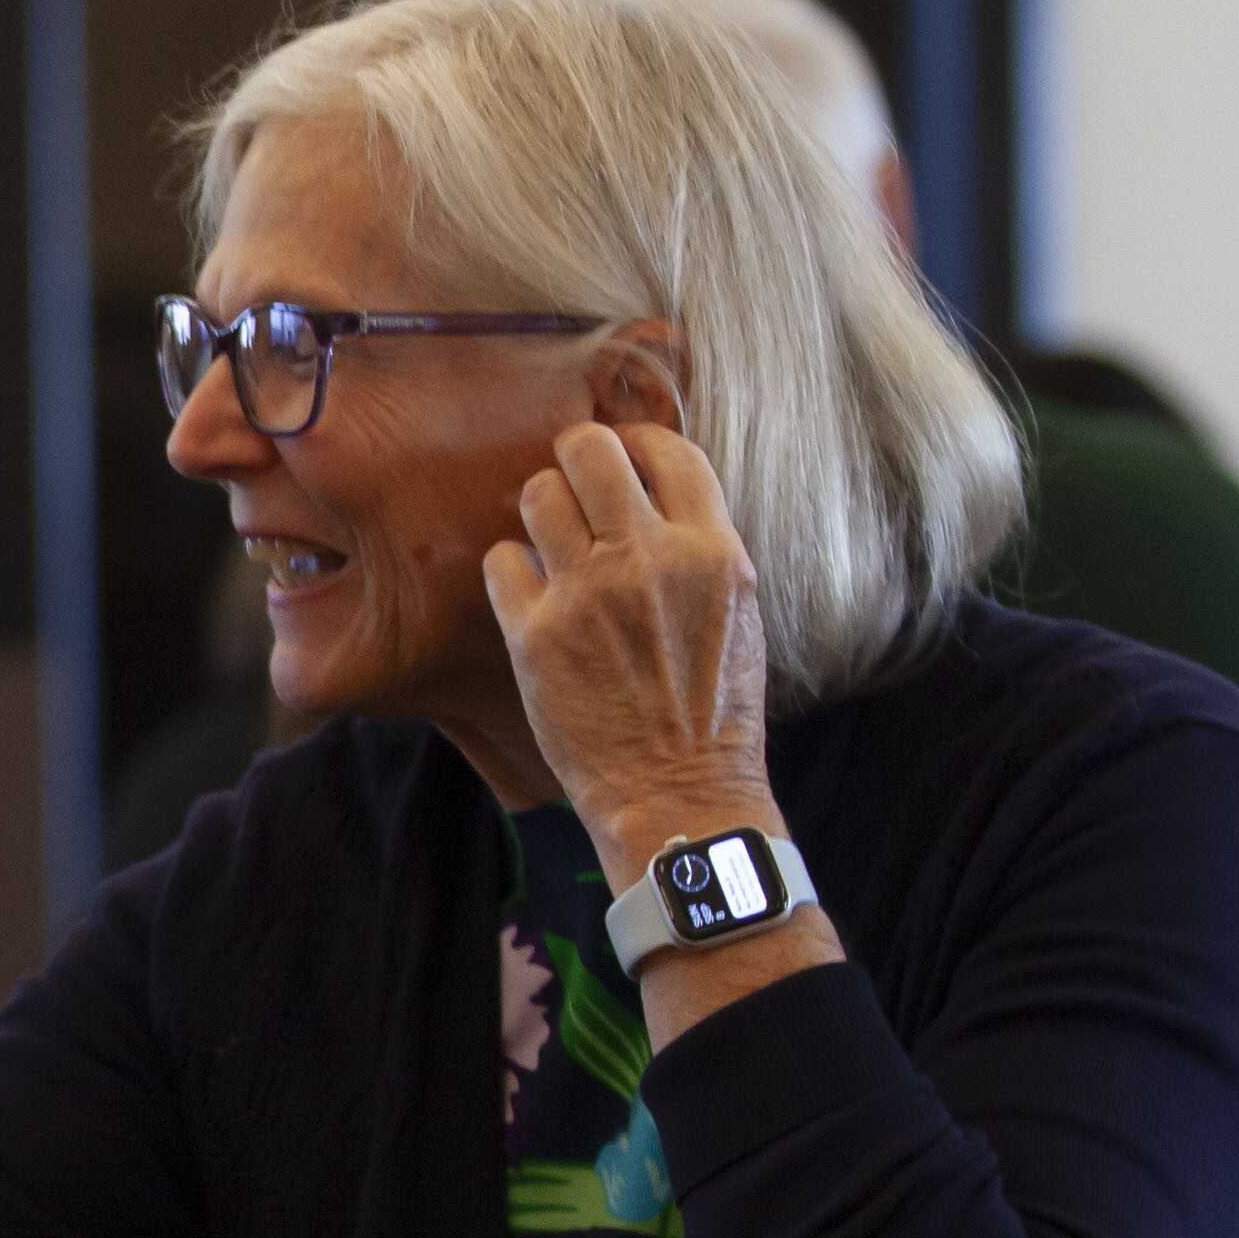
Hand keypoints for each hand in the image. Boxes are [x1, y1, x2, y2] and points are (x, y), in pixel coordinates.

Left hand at [486, 419, 775, 874]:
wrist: (679, 792)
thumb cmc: (713, 713)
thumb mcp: (737, 614)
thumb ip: (699, 548)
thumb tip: (654, 495)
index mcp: (712, 551)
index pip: (666, 448)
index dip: (636, 444)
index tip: (622, 460)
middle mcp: (649, 559)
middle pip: (589, 450)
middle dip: (575, 458)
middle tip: (571, 486)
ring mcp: (588, 592)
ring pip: (537, 494)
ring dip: (539, 510)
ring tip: (550, 543)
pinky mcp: (535, 631)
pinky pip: (501, 559)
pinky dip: (510, 570)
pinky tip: (530, 596)